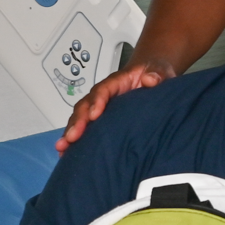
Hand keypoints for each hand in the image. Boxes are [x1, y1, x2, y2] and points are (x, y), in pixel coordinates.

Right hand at [58, 60, 175, 151]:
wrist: (152, 76)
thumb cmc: (154, 74)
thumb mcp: (161, 71)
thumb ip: (158, 74)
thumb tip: (150, 79)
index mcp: (117, 82)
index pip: (103, 90)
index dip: (96, 101)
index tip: (94, 115)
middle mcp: (103, 95)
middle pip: (85, 106)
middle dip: (77, 122)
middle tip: (72, 137)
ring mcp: (99, 107)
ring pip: (80, 118)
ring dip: (71, 133)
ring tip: (63, 148)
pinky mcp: (100, 119)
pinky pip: (84, 128)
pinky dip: (75, 140)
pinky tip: (67, 153)